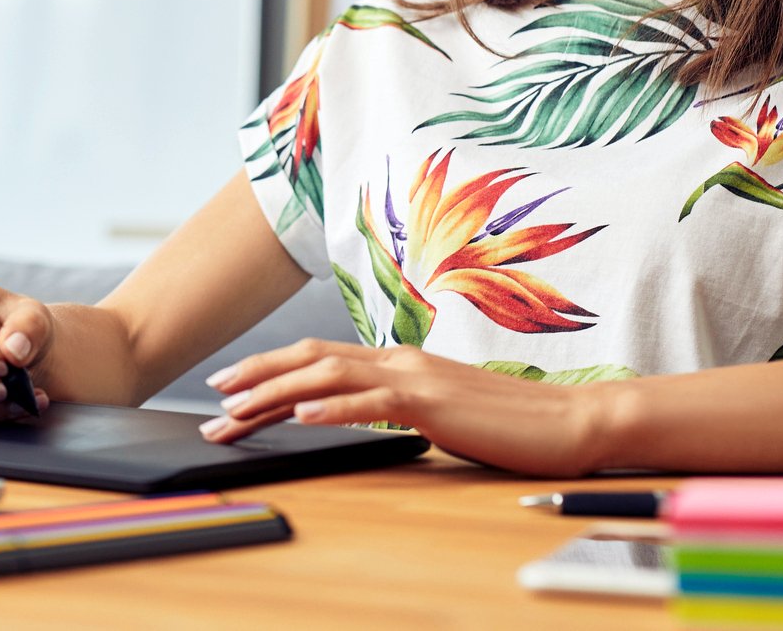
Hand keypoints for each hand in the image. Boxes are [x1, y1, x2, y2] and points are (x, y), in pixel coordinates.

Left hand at [200, 338, 613, 477]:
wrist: (568, 421)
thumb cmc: (507, 424)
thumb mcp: (441, 414)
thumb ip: (402, 410)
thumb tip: (365, 420)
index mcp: (400, 361)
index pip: (320, 359)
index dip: (270, 369)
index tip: (231, 387)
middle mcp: (400, 360)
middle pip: (310, 361)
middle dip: (256, 379)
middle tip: (214, 400)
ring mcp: (416, 378)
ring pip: (329, 377)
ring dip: (276, 394)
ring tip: (237, 410)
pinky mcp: (434, 404)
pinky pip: (374, 403)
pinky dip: (333, 407)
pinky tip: (301, 416)